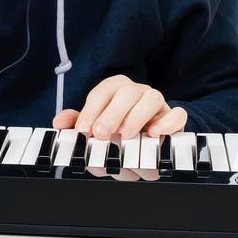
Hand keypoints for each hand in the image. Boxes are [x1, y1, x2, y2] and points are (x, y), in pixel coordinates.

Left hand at [52, 75, 186, 181]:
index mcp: (114, 89)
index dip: (90, 110)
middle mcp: (136, 92)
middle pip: (126, 92)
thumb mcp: (94, 131)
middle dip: (111, 113)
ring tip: (124, 135)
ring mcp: (157, 103)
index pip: (101, 92)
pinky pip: (178, 115)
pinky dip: (168, 123)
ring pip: (152, 98)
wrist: (140, 149)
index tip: (83, 130)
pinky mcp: (174, 118)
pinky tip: (154, 134)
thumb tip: (58, 122)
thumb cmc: (114, 135)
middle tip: (100, 134)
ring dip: (136, 117)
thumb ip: (77, 124)